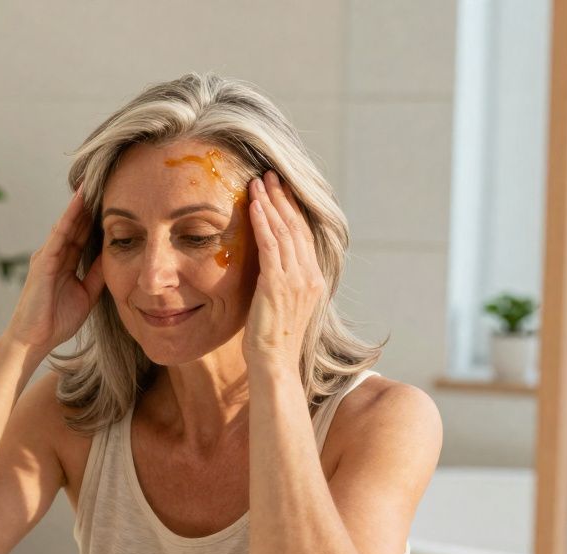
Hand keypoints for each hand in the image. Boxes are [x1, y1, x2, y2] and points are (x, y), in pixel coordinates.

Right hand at [3, 188, 105, 356]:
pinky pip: (58, 235)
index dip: (96, 217)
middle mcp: (55, 254)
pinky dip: (68, 218)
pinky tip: (79, 203)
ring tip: (93, 182)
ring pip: (67, 223)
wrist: (34, 339)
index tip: (114, 199)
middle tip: (105, 180)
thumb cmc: (56, 321)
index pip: (83, 233)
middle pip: (76, 223)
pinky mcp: (43, 262)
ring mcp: (47, 256)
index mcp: (65, 262)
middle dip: (89, 204)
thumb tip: (113, 255)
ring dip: (80, 204)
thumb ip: (98, 274)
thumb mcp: (87, 294)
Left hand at [243, 170, 325, 370]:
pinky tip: (252, 206)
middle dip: (282, 198)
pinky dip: (262, 223)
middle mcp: (310, 275)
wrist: (274, 365)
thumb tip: (268, 268)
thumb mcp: (280, 305)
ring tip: (257, 182)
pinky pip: (271, 246)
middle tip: (269, 175)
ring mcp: (296, 280)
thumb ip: (280, 282)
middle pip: (297, 226)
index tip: (280, 189)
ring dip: (270, 203)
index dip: (291, 209)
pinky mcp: (277, 285)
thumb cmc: (271, 340)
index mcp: (313, 279)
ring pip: (284, 231)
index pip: (304, 235)